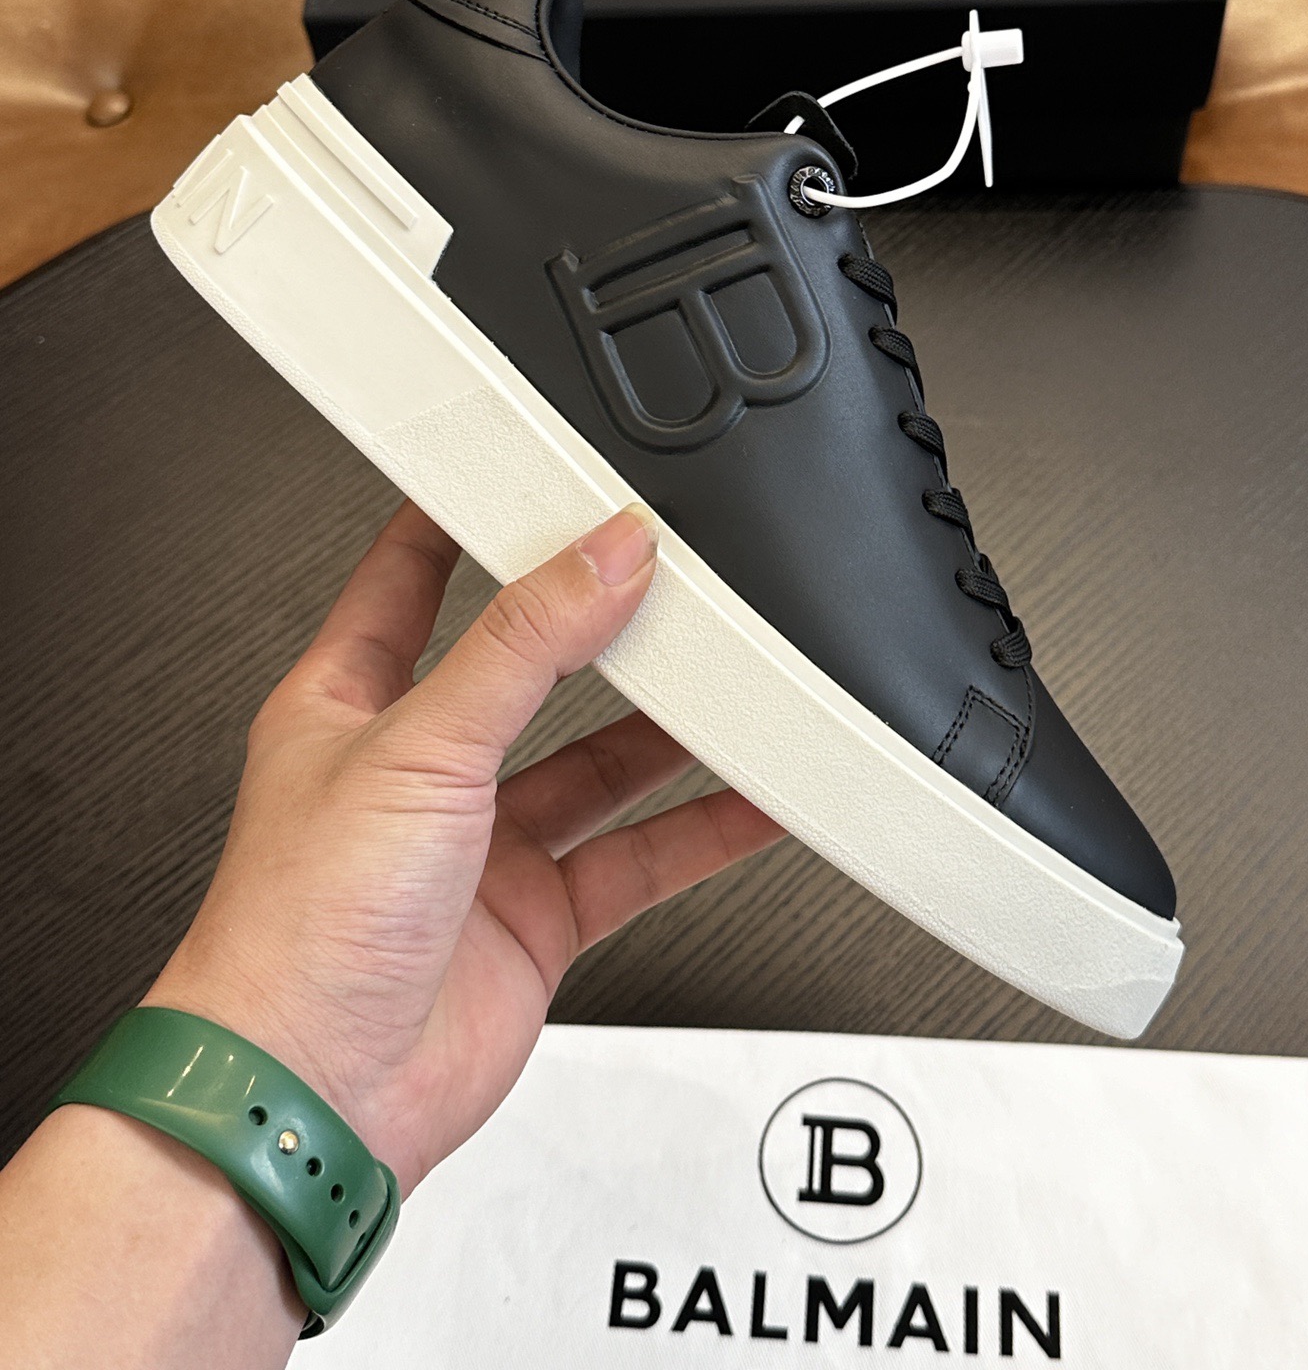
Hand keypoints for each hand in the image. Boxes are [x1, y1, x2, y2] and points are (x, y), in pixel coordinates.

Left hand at [147, 500, 781, 1194]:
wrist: (312, 1097)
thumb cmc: (296, 931)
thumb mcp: (417, 745)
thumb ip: (521, 646)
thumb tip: (602, 556)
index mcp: (351, 701)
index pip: (412, 575)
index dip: (468, 516)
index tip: (532, 468)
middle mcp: (418, 765)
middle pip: (528, 665)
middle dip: (598, 626)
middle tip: (671, 576)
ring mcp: (481, 843)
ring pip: (597, 761)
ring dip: (667, 727)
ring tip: (737, 676)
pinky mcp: (536, 915)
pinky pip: (638, 854)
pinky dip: (702, 828)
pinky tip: (752, 799)